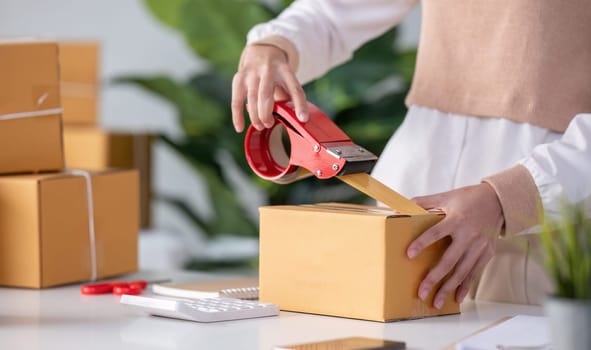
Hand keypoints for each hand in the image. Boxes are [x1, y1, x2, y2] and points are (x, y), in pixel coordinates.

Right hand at [231, 44, 308, 132]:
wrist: (262, 50)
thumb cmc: (277, 73)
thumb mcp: (287, 78)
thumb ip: (288, 96)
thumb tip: (292, 120)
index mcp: (285, 70)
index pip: (294, 88)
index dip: (300, 104)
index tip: (303, 119)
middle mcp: (268, 69)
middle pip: (265, 95)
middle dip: (266, 114)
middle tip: (269, 124)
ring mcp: (252, 72)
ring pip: (252, 98)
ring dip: (255, 117)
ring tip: (260, 126)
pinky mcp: (239, 77)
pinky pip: (236, 100)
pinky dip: (237, 116)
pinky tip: (240, 127)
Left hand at [406, 183, 503, 308]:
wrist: (498, 201)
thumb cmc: (468, 198)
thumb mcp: (446, 196)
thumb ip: (423, 202)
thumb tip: (400, 206)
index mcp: (456, 219)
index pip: (435, 233)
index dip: (422, 243)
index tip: (409, 254)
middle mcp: (468, 235)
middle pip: (449, 260)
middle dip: (434, 278)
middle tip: (421, 292)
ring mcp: (479, 246)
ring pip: (462, 271)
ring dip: (448, 288)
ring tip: (436, 302)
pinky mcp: (487, 253)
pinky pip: (475, 273)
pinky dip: (465, 286)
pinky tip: (456, 298)